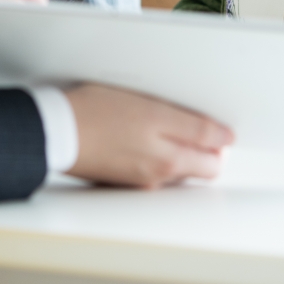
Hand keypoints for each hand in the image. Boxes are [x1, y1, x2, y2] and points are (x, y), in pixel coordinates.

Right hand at [63, 84, 233, 187]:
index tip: (227, 133)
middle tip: (211, 141)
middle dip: (215, 154)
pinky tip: (155, 155)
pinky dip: (169, 172)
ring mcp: (149, 177)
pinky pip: (166, 183)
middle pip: (210, 165)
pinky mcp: (136, 188)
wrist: (56, 134)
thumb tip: (194, 120)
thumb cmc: (87, 108)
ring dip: (192, 163)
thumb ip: (167, 109)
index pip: (208, 134)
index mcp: (160, 125)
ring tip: (180, 145)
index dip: (223, 133)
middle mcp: (160, 157)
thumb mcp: (132, 96)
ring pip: (189, 175)